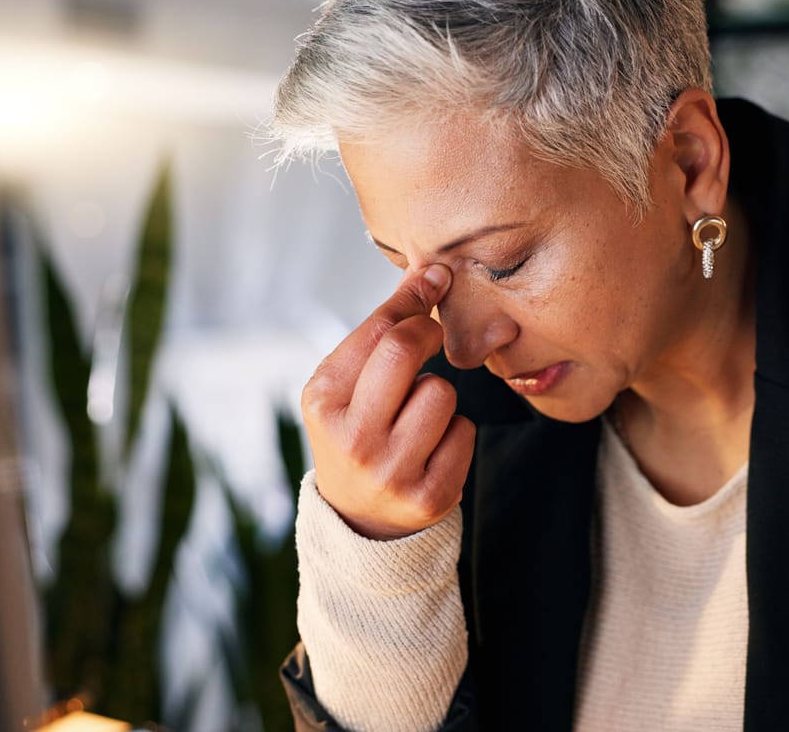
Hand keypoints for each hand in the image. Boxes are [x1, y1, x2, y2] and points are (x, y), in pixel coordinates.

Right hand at [301, 264, 474, 540]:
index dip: (413, 297)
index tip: (435, 277)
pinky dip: (455, 433)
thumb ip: (382, 330)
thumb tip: (432, 272)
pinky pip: (465, 432)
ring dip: (439, 396)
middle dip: (428, 333)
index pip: (377, 330)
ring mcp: (392, 470)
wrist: (360, 517)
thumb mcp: (347, 383)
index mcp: (323, 400)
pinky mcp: (429, 495)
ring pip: (443, 393)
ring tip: (417, 416)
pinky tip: (432, 448)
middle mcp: (353, 437)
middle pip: (406, 350)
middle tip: (430, 337)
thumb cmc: (357, 430)